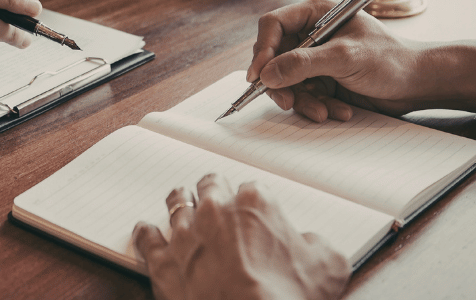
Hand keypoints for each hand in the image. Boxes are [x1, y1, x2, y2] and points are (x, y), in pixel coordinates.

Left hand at [132, 174, 348, 299]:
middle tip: (216, 201)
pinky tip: (148, 232)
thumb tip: (310, 243)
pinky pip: (147, 238)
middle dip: (214, 192)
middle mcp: (214, 211)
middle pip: (209, 187)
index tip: (256, 213)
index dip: (254, 203)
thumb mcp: (328, 266)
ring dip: (181, 205)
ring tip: (182, 206)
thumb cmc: (287, 298)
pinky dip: (148, 234)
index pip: (253, 189)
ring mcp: (184, 234)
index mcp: (254, 204)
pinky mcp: (162, 261)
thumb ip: (316, 244)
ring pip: (176, 204)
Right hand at [248, 0, 428, 121]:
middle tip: (287, 101)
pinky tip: (336, 110)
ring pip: (286, 80)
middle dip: (281, 82)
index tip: (258, 76)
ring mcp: (316, 56)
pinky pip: (302, 93)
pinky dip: (315, 105)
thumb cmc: (392, 60)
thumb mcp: (346, 58)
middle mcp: (312, 32)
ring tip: (323, 111)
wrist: (418, 84)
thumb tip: (267, 73)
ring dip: (302, 100)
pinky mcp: (322, 77)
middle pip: (275, 55)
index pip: (273, 25)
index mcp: (316, 12)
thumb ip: (304, 63)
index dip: (262, 50)